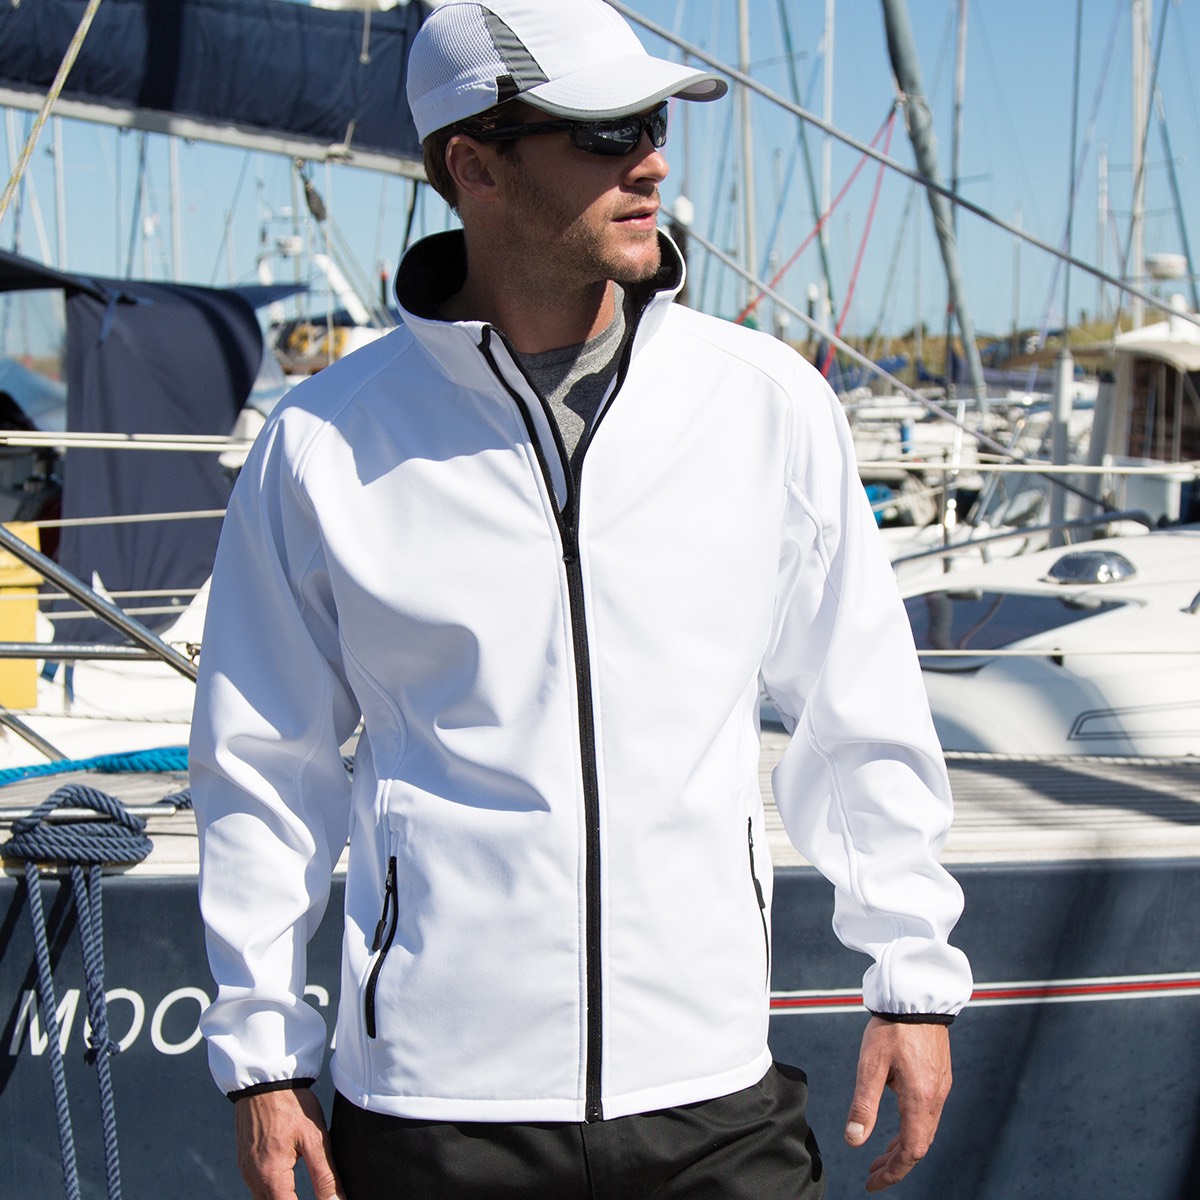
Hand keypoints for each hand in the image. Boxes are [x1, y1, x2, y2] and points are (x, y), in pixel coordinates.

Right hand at [235, 1087, 342, 1199]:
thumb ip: (325, 1175)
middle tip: (318, 1196)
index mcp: (271, 1175)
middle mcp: (253, 1177)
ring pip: (262, 1199)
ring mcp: (245, 1170)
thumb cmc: (292, 1103)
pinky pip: (256, 1187)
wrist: (265, 1077)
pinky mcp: (244, 1161)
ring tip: (302, 1193)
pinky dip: (272, 1191)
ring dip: (282, 1199)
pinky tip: (287, 1184)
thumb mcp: (315, 1137)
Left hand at [843, 1017, 951, 1192]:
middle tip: (873, 1174)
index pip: (911, 1151)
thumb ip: (864, 1104)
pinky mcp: (939, 1076)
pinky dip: (912, 1128)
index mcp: (919, 1099)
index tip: (873, 1183)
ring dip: (903, 1146)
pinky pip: (928, 1113)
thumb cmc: (892, 1027)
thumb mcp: (870, 1064)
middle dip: (895, 1164)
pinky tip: (898, 1123)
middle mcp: (935, 1098)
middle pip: (919, 1145)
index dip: (893, 1173)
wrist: (916, 996)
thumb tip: (854, 1141)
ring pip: (925, 1130)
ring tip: (881, 1156)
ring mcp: (940, 1087)